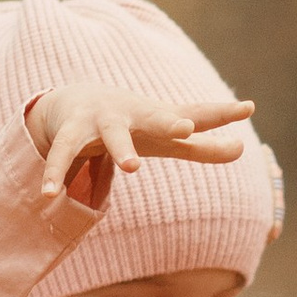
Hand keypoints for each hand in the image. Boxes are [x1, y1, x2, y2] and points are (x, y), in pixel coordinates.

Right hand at [27, 87, 253, 210]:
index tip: (246, 108)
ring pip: (110, 134)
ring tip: (133, 168)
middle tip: (185, 129)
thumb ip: (203, 147)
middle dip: (168, 122)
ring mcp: (99, 120)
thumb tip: (242, 150)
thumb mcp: (167, 138)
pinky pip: (63, 155)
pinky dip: (56, 174)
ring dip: (122, 148)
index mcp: (158, 116)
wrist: (74, 99)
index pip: (195, 114)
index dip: (220, 112)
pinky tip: (50, 197)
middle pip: (153, 117)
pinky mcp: (69, 132)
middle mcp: (132, 113)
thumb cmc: (133, 124)